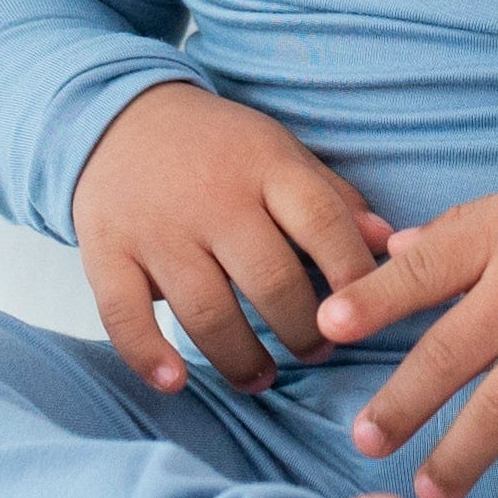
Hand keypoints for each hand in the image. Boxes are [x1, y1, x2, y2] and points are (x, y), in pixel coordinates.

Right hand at [70, 80, 395, 395]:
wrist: (118, 115)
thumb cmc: (217, 146)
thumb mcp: (278, 151)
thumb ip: (332, 198)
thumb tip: (389, 243)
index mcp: (264, 165)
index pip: (321, 221)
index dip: (352, 272)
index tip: (367, 311)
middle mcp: (213, 197)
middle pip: (271, 280)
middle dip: (303, 331)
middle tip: (316, 351)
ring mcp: (157, 227)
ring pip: (207, 311)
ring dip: (241, 358)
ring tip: (261, 376)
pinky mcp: (107, 250)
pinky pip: (125, 315)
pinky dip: (149, 356)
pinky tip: (176, 382)